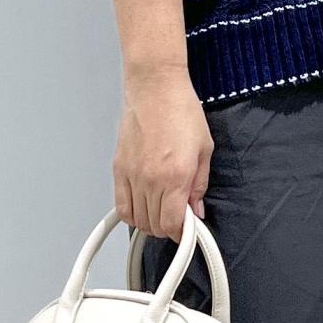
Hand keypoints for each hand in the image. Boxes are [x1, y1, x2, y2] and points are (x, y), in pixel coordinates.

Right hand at [114, 65, 213, 240]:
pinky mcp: (118, 168)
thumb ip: (200, 184)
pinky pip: (120, 205)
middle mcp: (151, 179)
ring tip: (161, 212)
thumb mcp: (204, 149)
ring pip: (136, 219)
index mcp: (176, 176)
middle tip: (177, 219)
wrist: (155, 88)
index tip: (187, 230)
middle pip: (154, 225)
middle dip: (168, 229)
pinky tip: (142, 207)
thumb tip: (195, 209)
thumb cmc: (181, 110)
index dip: (181, 234)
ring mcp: (132, 175)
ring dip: (150, 223)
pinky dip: (131, 213)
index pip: (172, 224)